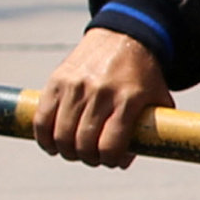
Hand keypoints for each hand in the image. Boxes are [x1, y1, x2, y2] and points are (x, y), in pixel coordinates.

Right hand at [35, 27, 171, 167]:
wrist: (121, 37)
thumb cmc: (142, 76)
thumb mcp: (157, 99)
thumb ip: (149, 131)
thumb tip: (121, 162)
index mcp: (128, 99)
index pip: (110, 145)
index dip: (109, 160)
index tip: (111, 160)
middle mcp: (101, 92)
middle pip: (83, 144)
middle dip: (88, 158)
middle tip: (92, 157)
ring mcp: (76, 86)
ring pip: (61, 135)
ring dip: (67, 151)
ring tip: (74, 151)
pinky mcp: (57, 80)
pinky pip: (43, 119)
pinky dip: (45, 138)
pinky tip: (52, 144)